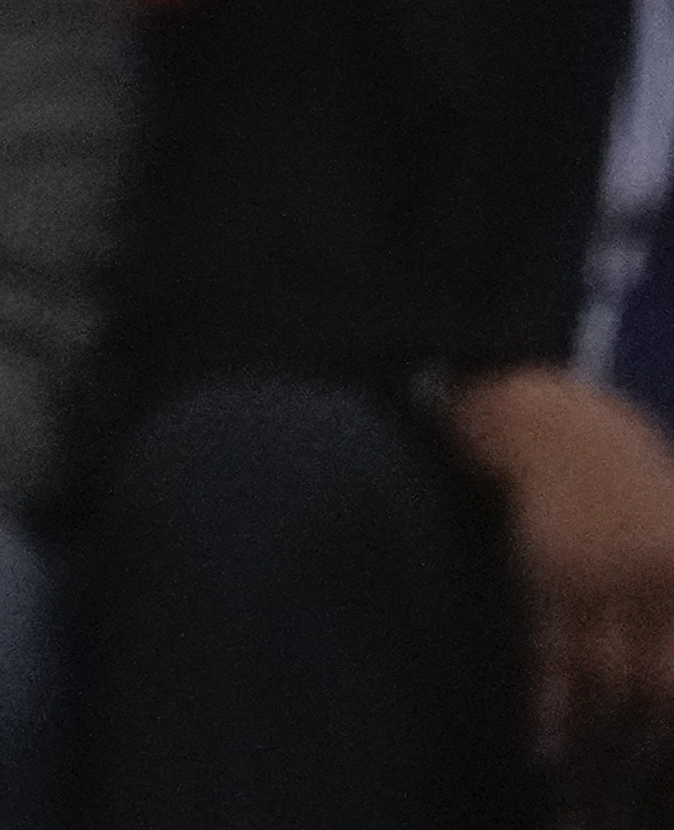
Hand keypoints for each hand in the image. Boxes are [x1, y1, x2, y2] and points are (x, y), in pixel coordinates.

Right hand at [458, 371, 673, 784]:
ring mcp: (600, 581)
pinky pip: (553, 657)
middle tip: (634, 811)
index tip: (657, 777)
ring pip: (610, 687)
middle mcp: (658, 581)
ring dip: (602, 754)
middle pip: (661, 693)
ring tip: (592, 809)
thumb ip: (667, 601)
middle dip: (650, 762)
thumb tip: (654, 680)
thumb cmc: (630, 483)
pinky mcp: (547, 578)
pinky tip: (547, 754)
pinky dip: (551, 710)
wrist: (551, 419)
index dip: (668, 732)